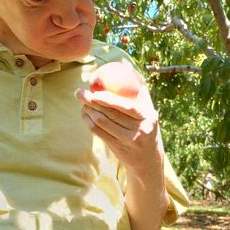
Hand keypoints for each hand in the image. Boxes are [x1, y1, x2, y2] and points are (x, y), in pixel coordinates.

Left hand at [75, 86, 169, 229]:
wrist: (147, 161)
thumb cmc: (146, 128)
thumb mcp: (149, 112)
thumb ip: (140, 92)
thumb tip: (127, 68)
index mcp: (148, 118)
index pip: (126, 106)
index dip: (109, 98)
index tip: (95, 90)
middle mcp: (138, 131)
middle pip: (110, 114)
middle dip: (91, 101)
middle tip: (80, 91)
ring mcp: (127, 141)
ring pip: (101, 123)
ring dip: (88, 110)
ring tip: (81, 101)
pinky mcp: (116, 148)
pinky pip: (98, 132)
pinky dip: (88, 121)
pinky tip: (84, 113)